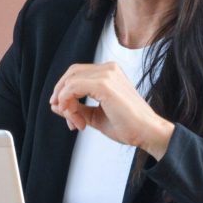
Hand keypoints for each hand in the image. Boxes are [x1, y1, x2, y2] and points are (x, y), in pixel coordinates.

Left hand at [49, 62, 174, 158]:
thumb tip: (55, 105)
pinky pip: (72, 88)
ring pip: (70, 82)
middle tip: (67, 118)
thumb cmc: (128, 126)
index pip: (76, 75)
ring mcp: (107, 74)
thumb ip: (76, 108)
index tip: (69, 116)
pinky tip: (75, 117)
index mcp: (109, 72)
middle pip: (71, 74)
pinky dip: (67, 103)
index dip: (65, 94)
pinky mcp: (104, 85)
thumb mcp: (95, 116)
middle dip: (61, 96)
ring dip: (66, 104)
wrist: (148, 133)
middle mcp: (108, 69)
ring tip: (77, 122)